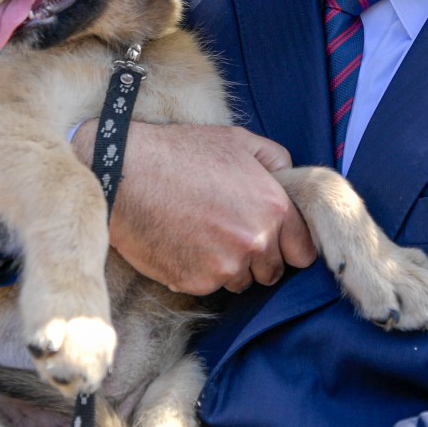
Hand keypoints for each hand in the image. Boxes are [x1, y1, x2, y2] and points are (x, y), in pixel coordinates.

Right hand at [73, 121, 316, 293]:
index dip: (288, 247)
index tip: (274, 242)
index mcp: (273, 207)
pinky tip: (182, 244)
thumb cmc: (179, 152)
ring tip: (202, 236)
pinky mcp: (195, 282)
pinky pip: (209, 286)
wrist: (124, 173)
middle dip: (257, 258)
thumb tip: (288, 177)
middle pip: (272, 271)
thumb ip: (274, 159)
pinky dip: (199, 271)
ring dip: (229, 267)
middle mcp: (255, 241)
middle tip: (228, 234)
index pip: (303, 252)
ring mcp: (225, 265)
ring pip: (240, 281)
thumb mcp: (236, 140)